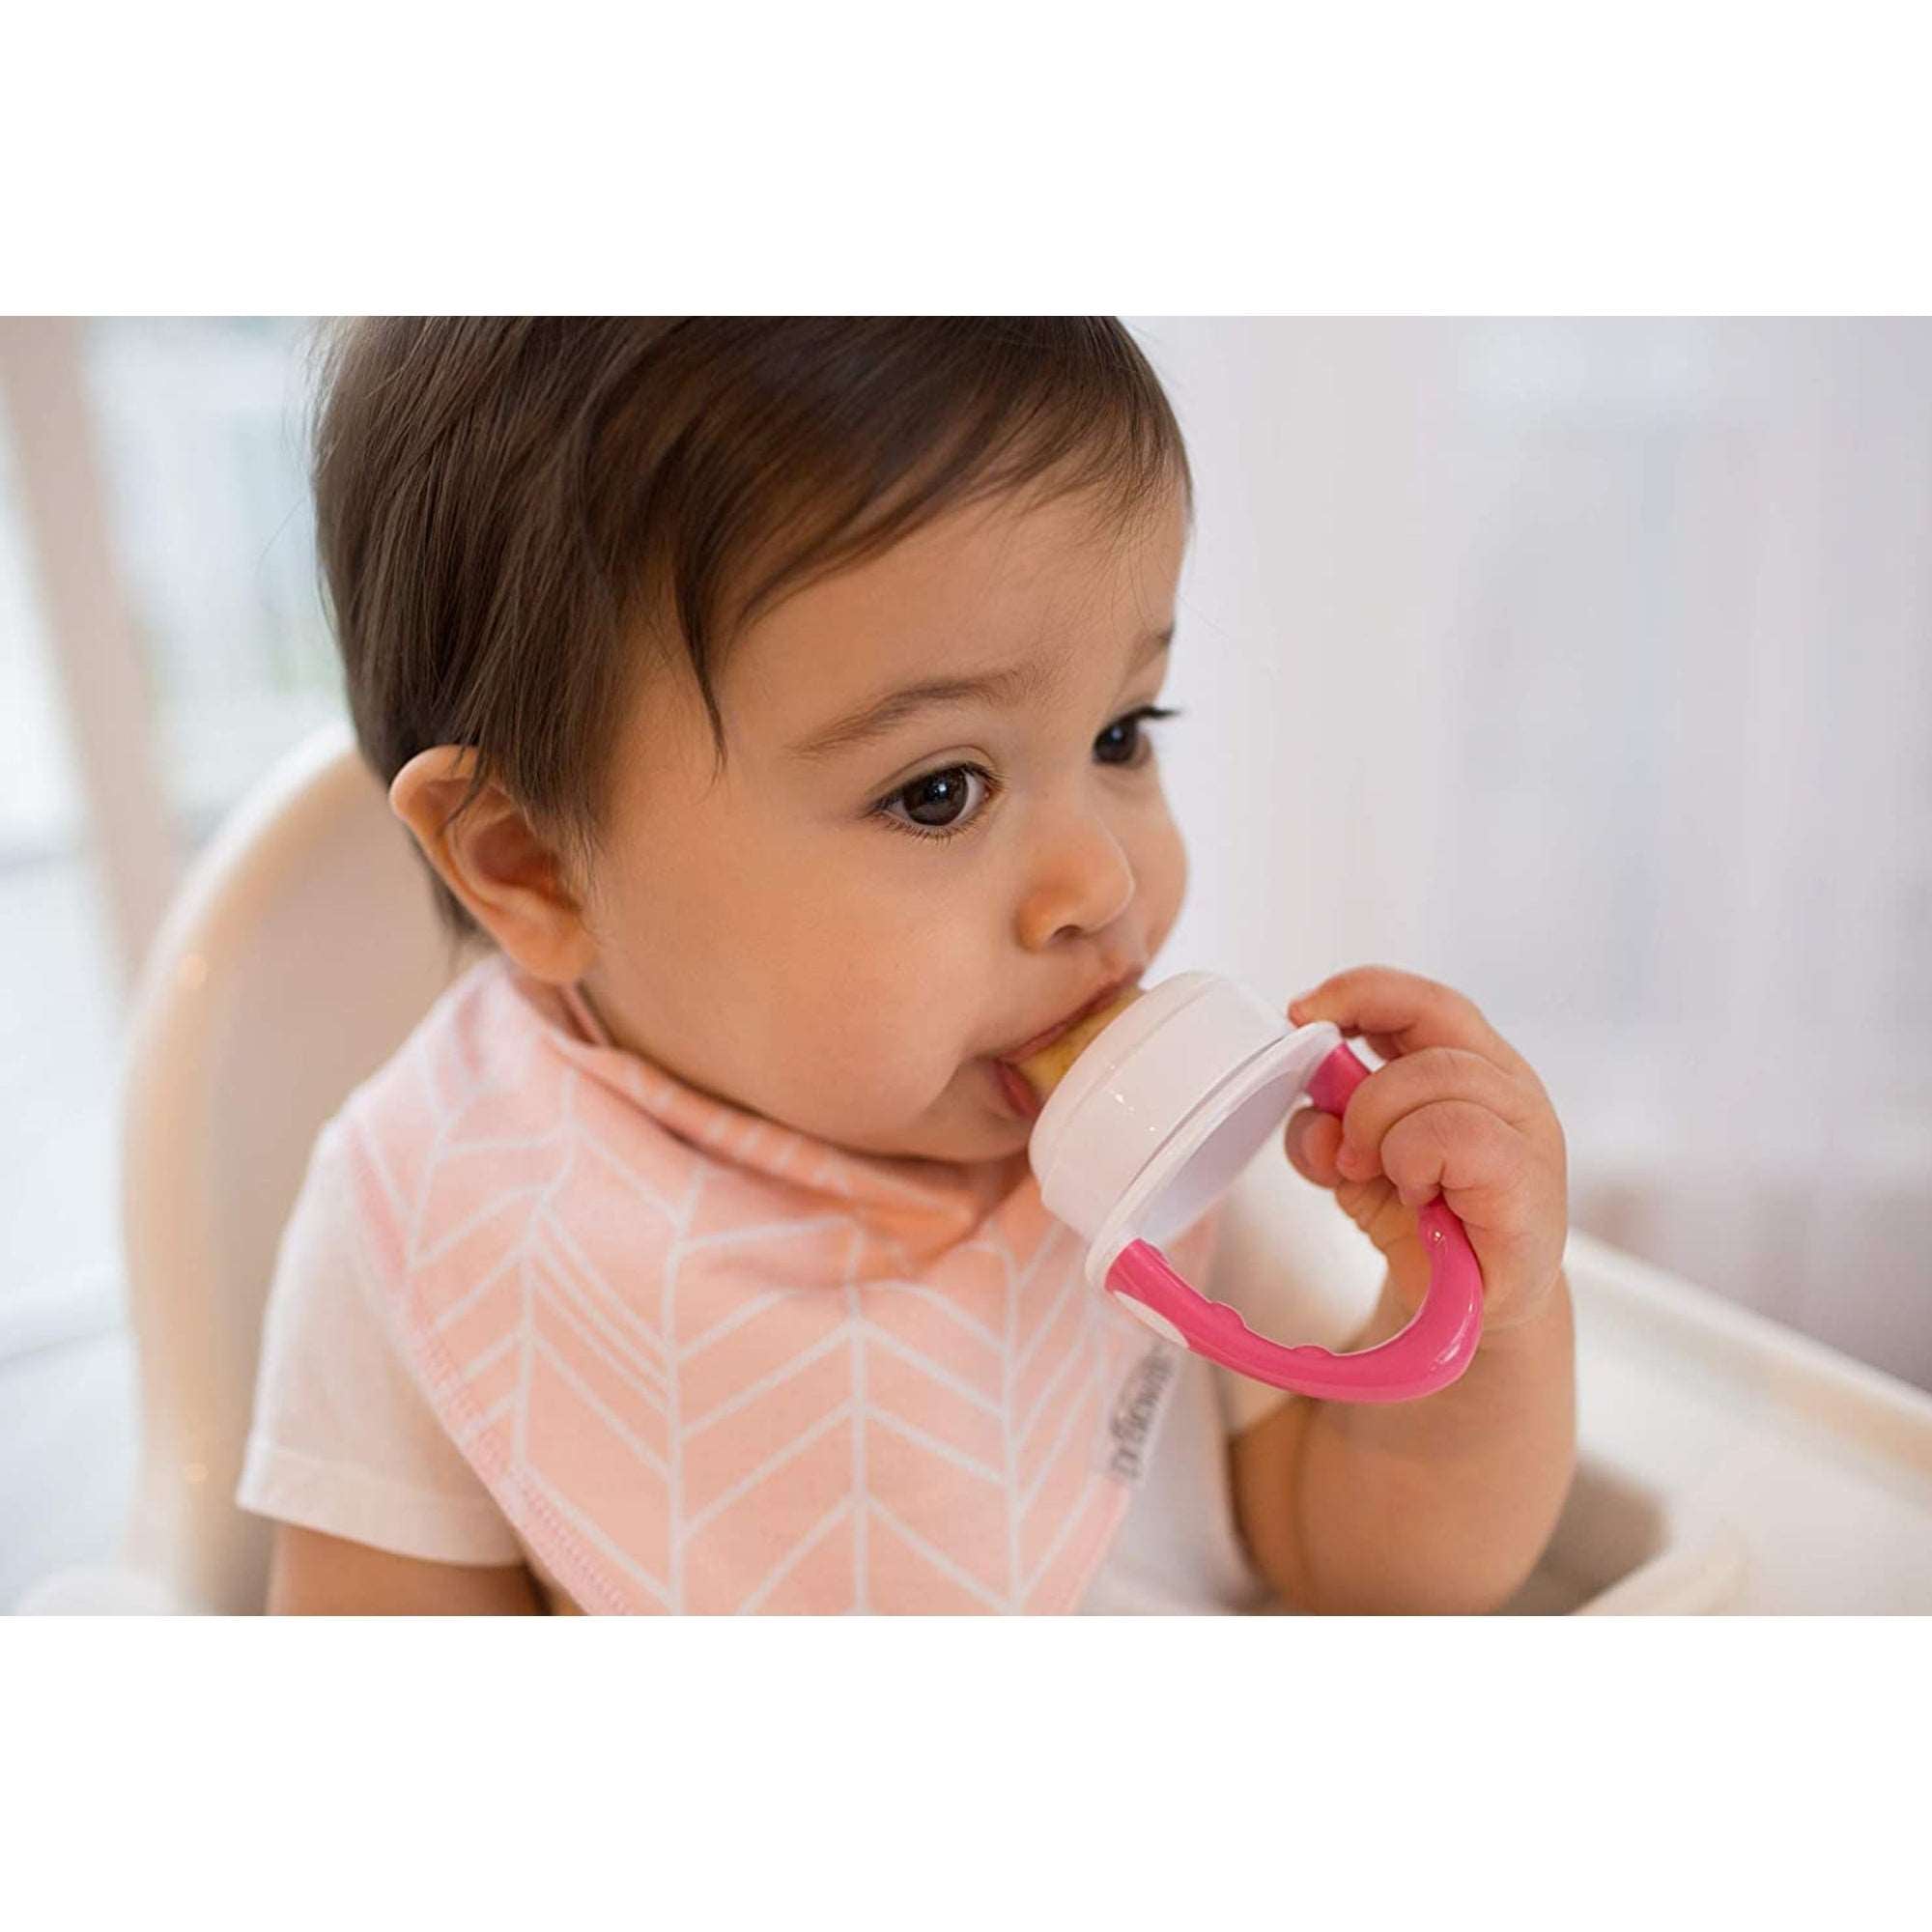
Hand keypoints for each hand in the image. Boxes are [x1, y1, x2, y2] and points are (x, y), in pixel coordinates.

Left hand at [1281, 965, 1568, 1334]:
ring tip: (1382, 1177)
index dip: (1359, 993)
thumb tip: (1312, 1124)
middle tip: (1345, 1144)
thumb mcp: (1358, 1173)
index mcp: (1469, 1068)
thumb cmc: (1429, 1229)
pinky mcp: (1529, 1180)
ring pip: (1438, 1074)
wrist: (1475, 1314)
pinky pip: (1458, 1132)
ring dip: (1384, 1127)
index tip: (1298, 1014)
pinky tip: (1415, 1192)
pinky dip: (1414, 1156)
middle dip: (1364, 1081)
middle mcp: (1507, 1087)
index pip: (1421, 1000)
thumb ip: (1326, 1138)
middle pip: (1430, 1022)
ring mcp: (1526, 1130)